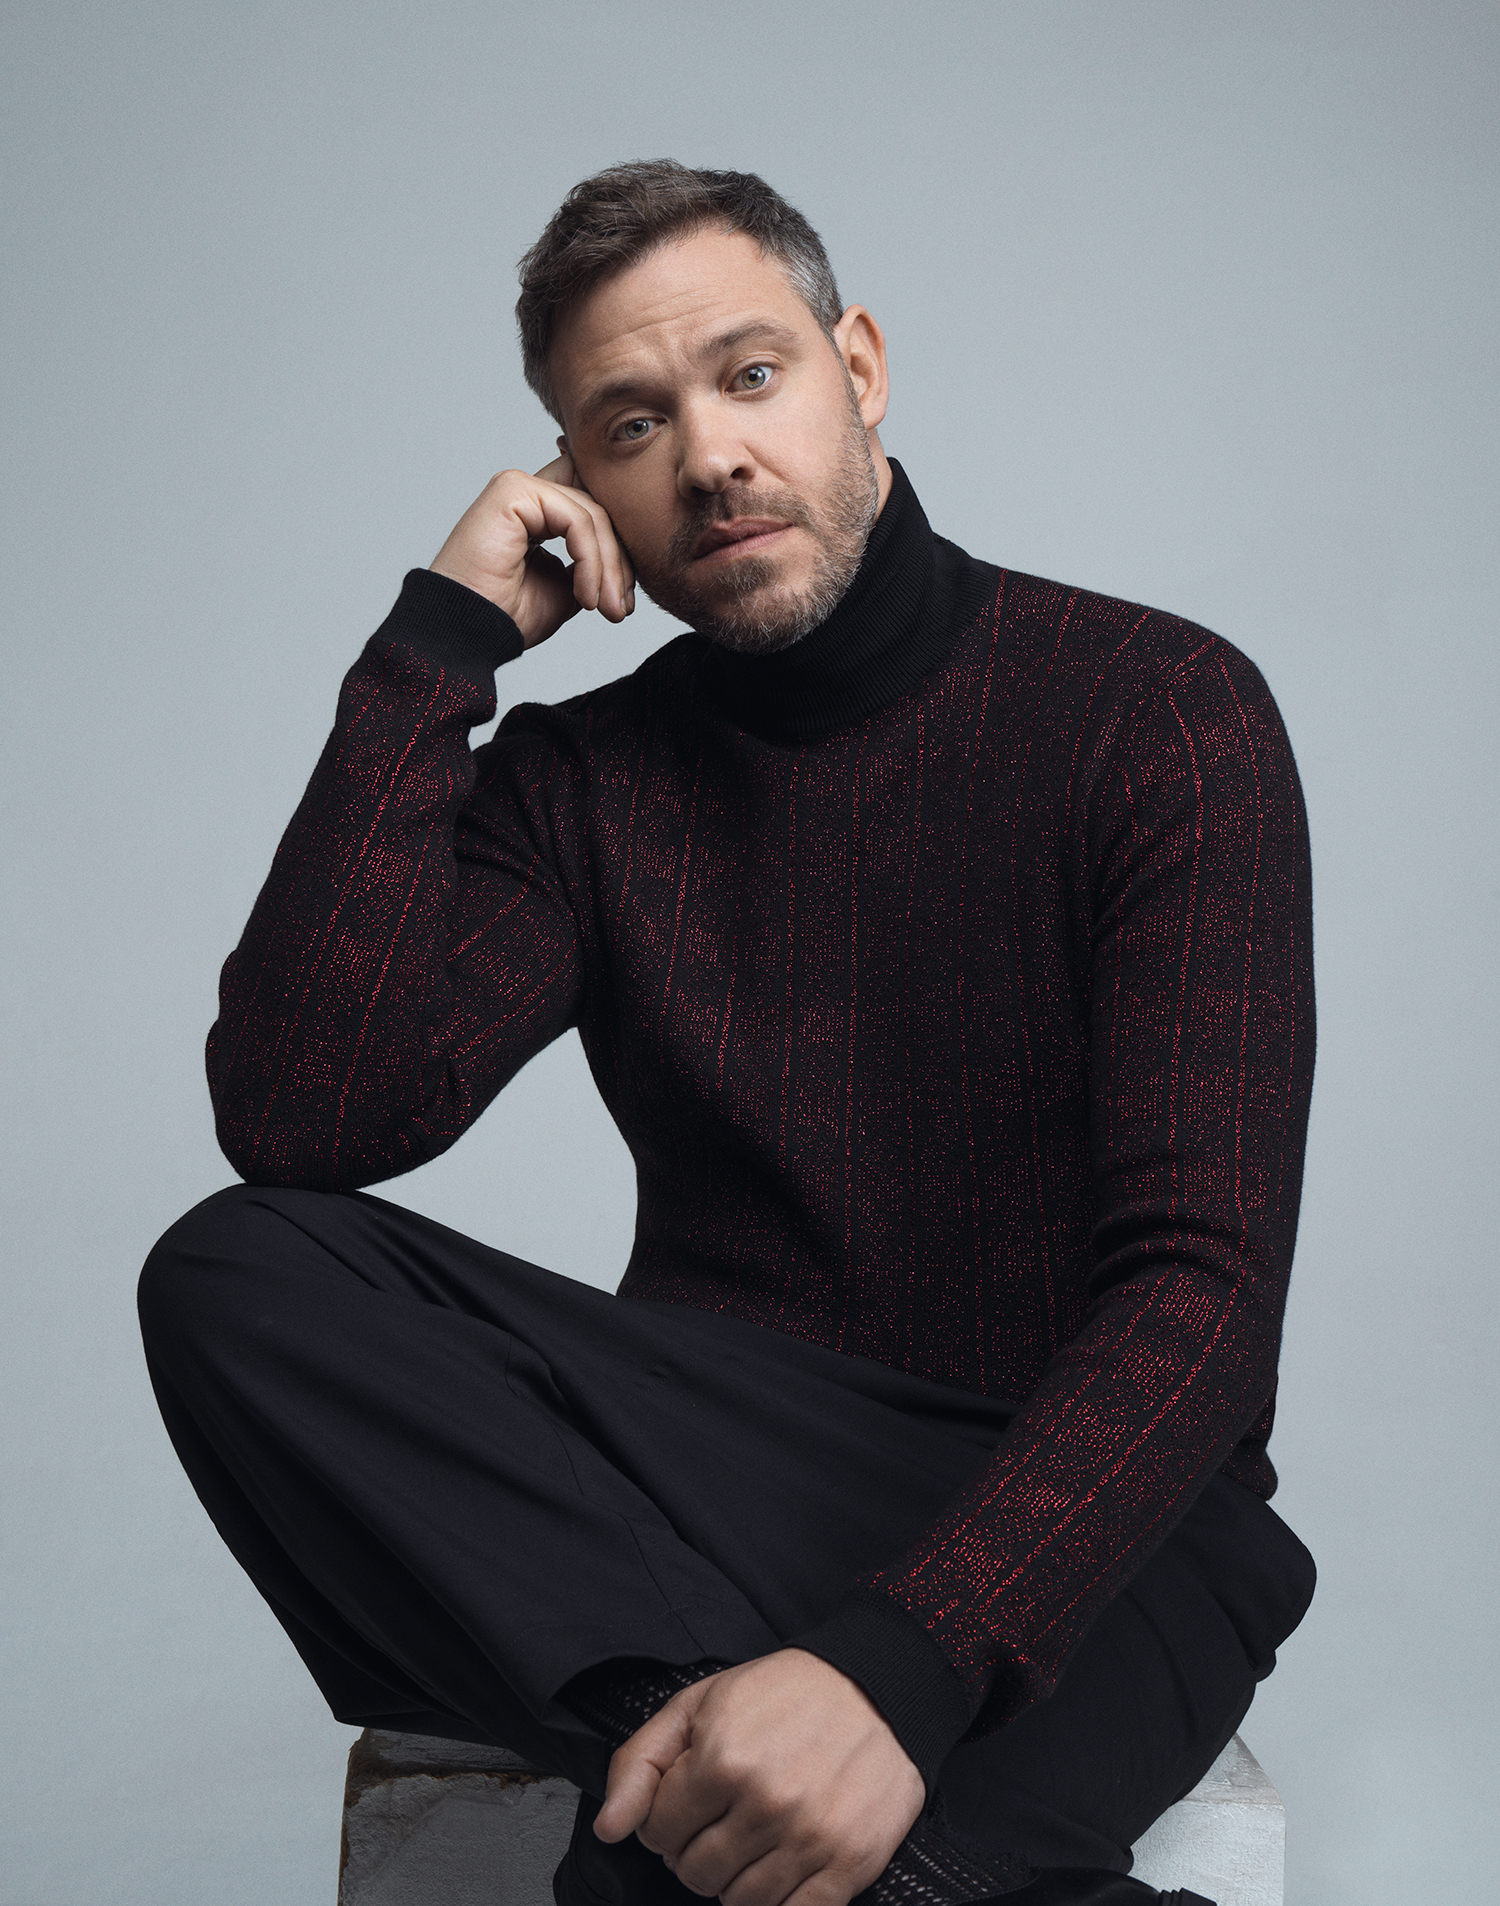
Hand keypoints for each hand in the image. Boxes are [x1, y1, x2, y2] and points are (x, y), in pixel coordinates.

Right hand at [429, 452, 634, 648]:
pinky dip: (590, 561)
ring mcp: (517, 487)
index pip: (591, 504)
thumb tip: (622, 561)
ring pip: (591, 514)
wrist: (467, 633)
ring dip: (608, 568)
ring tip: (608, 609)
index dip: (617, 543)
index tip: (624, 599)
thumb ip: (589, 564)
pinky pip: (576, 520)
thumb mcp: (564, 589)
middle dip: (619, 562)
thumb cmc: (505, 616)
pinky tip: (586, 597)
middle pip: (596, 508)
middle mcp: (525, 493)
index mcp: (533, 512)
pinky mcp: (513, 491)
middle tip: (621, 610)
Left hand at [593, 1648, 925, 1905]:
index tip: (687, 1802)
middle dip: (695, 1850)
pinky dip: (778, 1900)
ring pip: (738, 1902)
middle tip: (720, 1819)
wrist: (879, 1686)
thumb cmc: (787, 1692)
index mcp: (723, 1760)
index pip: (656, 1831)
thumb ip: (641, 1761)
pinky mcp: (848, 1865)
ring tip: (753, 1836)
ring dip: (735, 1877)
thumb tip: (608, 1827)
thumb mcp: (700, 1702)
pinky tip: (781, 1863)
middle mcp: (766, 1804)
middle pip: (694, 1873)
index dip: (665, 1818)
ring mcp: (810, 1839)